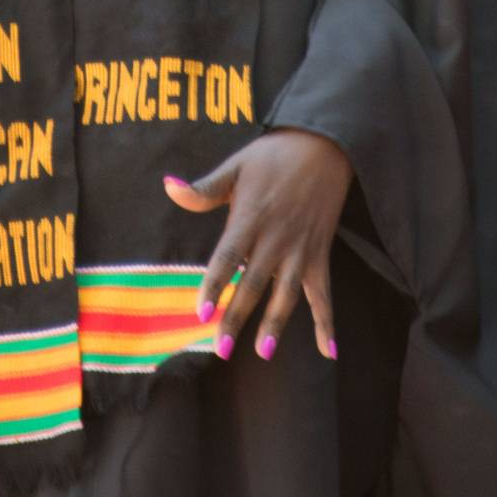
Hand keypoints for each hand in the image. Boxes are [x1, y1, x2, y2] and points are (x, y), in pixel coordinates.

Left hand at [164, 129, 351, 361]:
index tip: (201, 313)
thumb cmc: (274, 155)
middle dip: (237, 317)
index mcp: (250, 217)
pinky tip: (327, 350)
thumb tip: (169, 186)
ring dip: (276, 323)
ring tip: (264, 351)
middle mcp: (276, 238)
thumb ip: (205, 188)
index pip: (228, 257)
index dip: (214, 285)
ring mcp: (300, 249)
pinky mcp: (320, 254)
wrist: (326, 145)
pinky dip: (327, 321)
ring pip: (287, 294)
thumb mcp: (237, 165)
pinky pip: (324, 293)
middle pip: (253, 284)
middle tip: (221, 349)